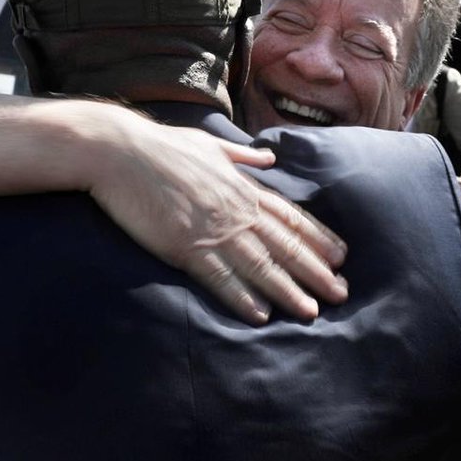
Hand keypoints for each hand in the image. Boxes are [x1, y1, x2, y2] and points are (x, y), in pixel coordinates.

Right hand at [89, 118, 347, 324]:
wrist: (120, 151)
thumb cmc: (162, 145)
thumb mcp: (210, 145)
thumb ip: (241, 157)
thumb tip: (268, 158)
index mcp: (242, 187)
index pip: (289, 217)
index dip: (317, 238)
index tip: (341, 256)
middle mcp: (236, 210)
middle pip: (284, 245)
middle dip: (315, 271)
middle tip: (341, 293)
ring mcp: (213, 229)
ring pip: (260, 266)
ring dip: (288, 291)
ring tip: (311, 311)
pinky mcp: (185, 246)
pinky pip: (220, 277)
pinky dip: (242, 297)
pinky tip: (261, 315)